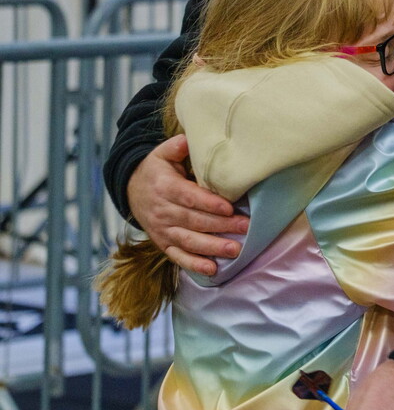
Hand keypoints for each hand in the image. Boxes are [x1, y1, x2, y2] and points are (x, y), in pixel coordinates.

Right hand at [126, 135, 247, 276]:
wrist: (132, 190)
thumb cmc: (157, 170)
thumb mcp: (162, 154)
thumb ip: (176, 147)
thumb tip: (188, 139)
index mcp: (165, 188)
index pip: (189, 197)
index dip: (209, 204)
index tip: (229, 207)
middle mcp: (162, 211)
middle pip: (193, 221)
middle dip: (221, 226)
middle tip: (245, 228)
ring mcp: (162, 230)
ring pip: (188, 240)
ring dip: (212, 247)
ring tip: (235, 250)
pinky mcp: (163, 243)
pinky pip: (178, 256)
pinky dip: (194, 264)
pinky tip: (212, 269)